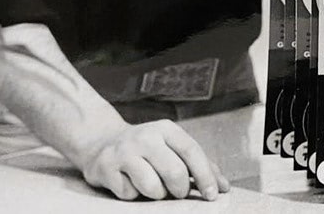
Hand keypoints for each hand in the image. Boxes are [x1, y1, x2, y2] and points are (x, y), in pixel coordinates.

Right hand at [75, 118, 230, 200]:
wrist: (101, 142)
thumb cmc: (146, 149)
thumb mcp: (171, 147)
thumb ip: (197, 164)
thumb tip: (223, 186)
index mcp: (165, 129)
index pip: (191, 151)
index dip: (205, 175)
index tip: (213, 194)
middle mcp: (145, 137)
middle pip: (175, 172)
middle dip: (181, 189)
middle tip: (178, 193)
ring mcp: (124, 152)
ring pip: (152, 187)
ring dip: (157, 194)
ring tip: (153, 186)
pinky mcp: (106, 169)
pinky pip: (129, 194)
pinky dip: (134, 194)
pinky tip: (129, 182)